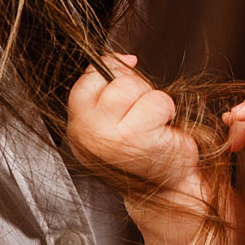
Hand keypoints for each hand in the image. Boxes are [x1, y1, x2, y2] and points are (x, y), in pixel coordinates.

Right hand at [66, 54, 198, 193]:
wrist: (165, 187)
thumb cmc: (143, 151)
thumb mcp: (114, 117)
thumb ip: (109, 86)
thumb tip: (124, 57)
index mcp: (78, 124)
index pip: (89, 77)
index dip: (114, 71)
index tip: (129, 85)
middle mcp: (87, 132)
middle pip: (115, 79)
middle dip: (137, 90)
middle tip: (143, 117)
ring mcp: (109, 136)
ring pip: (134, 87)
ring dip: (153, 101)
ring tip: (152, 125)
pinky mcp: (136, 139)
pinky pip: (157, 102)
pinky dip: (166, 113)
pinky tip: (162, 133)